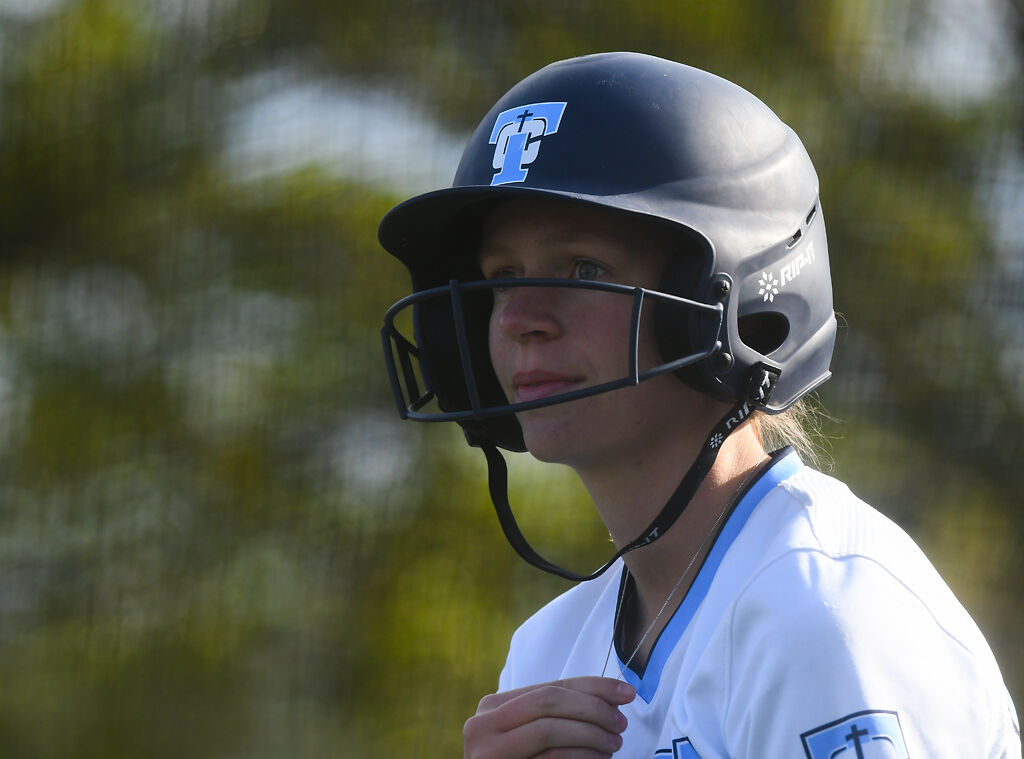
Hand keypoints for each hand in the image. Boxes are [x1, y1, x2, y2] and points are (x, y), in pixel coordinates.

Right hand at [463, 676, 635, 758]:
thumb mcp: (533, 731)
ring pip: (549, 730)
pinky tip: (598, 758)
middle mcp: (482, 725)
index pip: (551, 685)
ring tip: (613, 743)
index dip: (593, 686)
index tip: (626, 692)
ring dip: (591, 735)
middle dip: (593, 709)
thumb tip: (613, 695)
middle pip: (549, 701)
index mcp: (492, 707)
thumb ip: (561, 712)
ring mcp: (488, 753)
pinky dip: (580, 756)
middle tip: (621, 722)